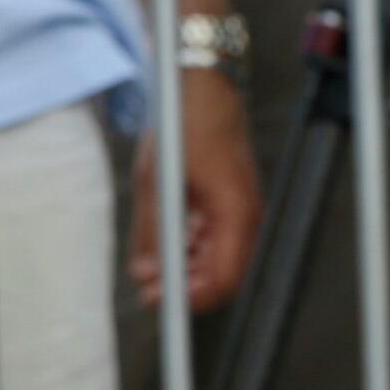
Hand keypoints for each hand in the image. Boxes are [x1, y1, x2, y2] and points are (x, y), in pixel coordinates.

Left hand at [130, 65, 260, 313]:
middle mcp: (246, 215)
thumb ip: (151, 232)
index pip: (224, 278)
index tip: (156, 301)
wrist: (202, 88)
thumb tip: (144, 273)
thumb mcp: (155, 183)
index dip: (190, 297)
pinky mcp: (232, 199)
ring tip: (150, 267)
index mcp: (235, 213)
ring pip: (219, 258)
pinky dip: (192, 246)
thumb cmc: (181, 129)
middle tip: (146, 289)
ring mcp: (241, 207)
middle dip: (185, 286)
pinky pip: (217, 237)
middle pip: (222, 274)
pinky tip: (167, 244)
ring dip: (186, 267)